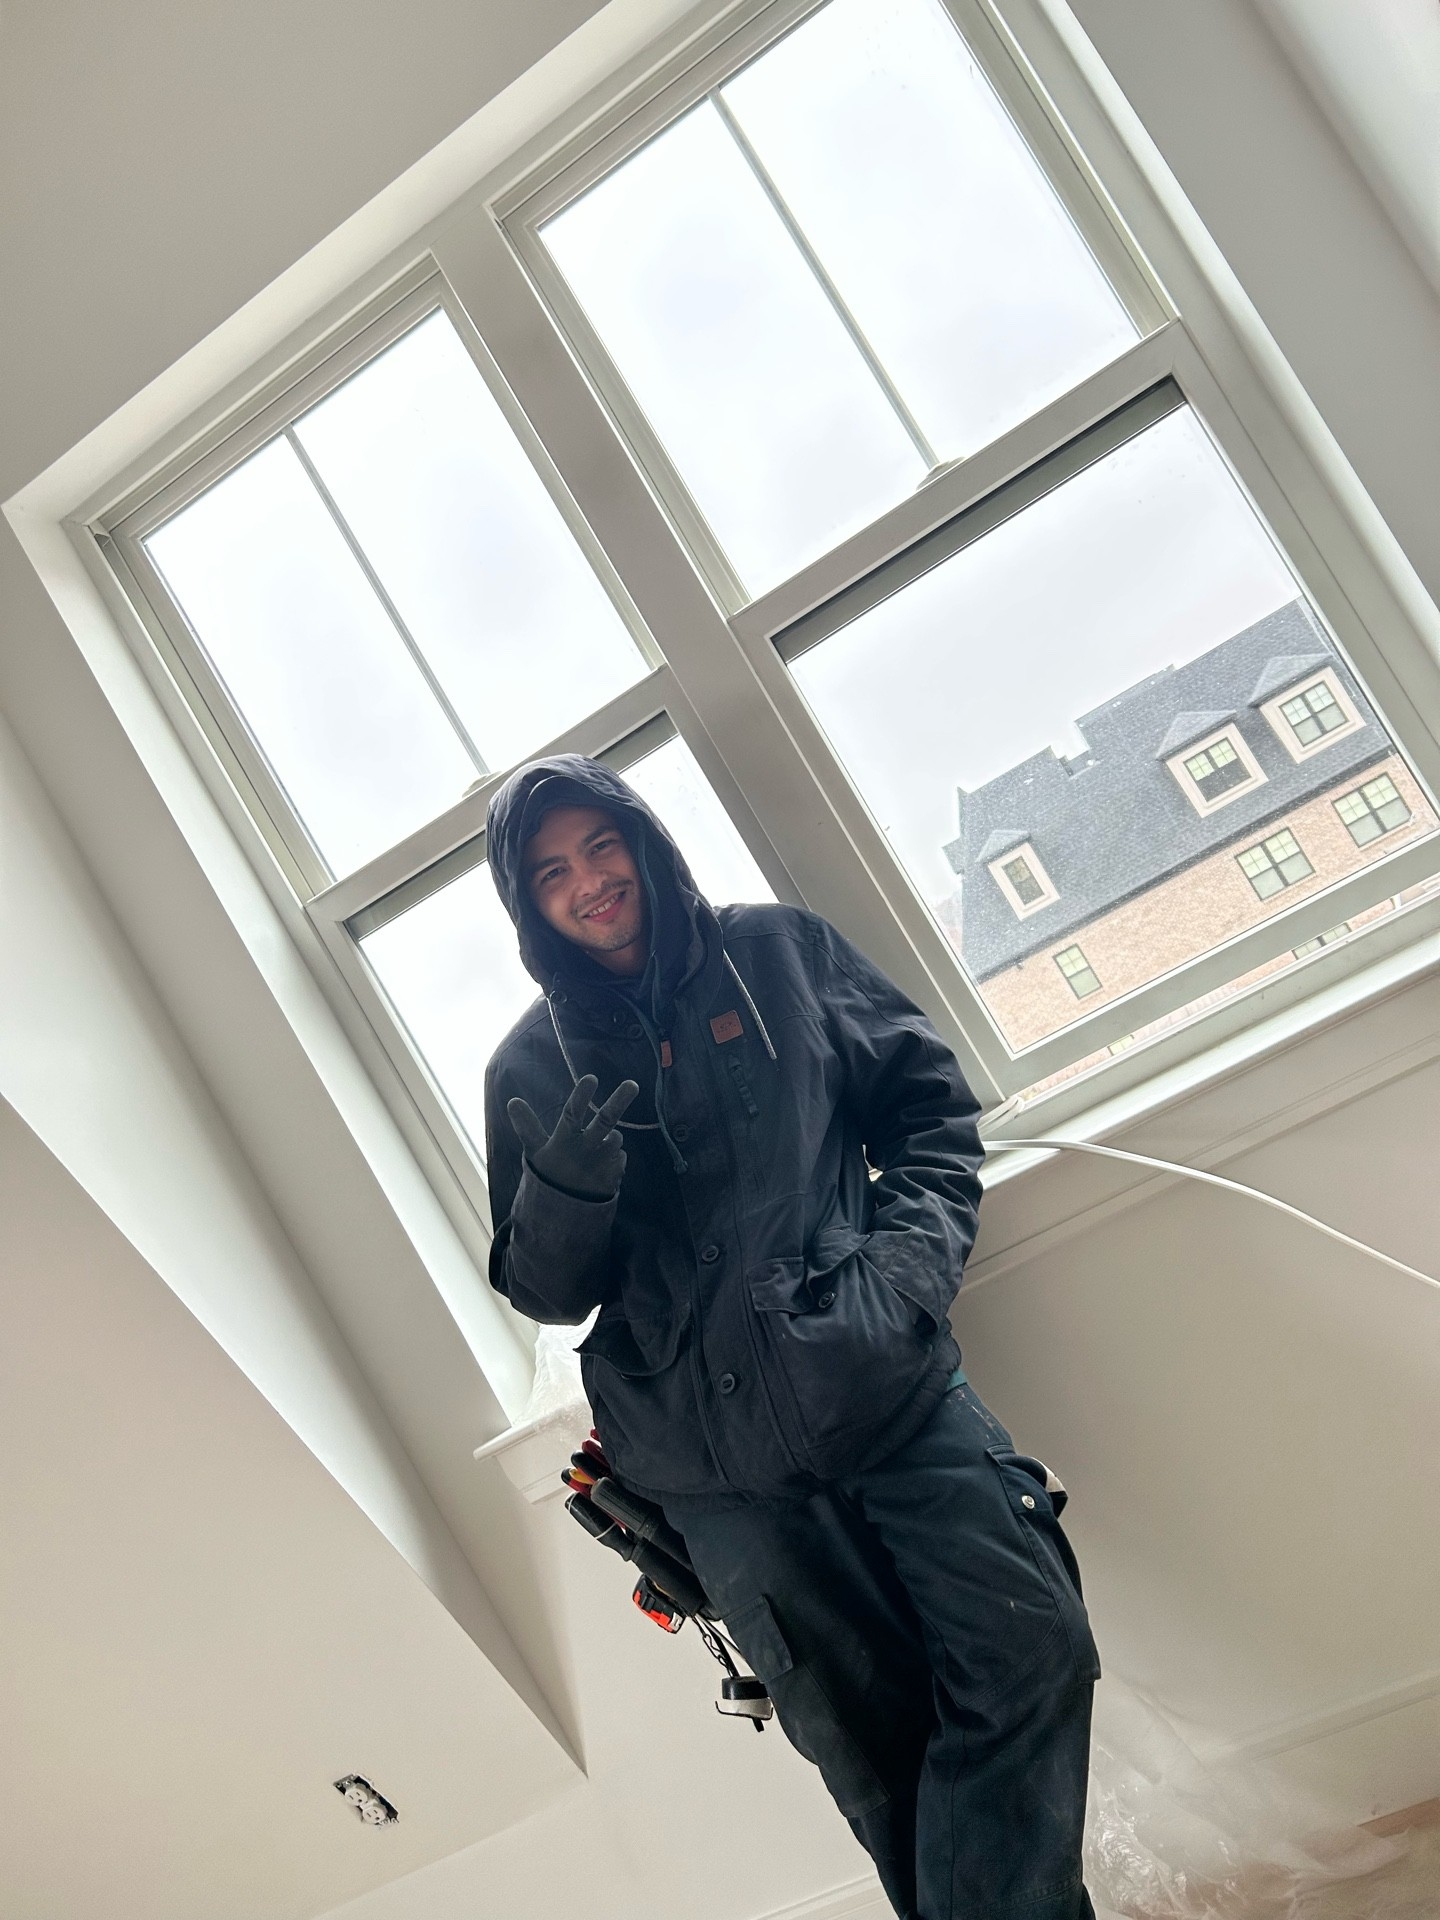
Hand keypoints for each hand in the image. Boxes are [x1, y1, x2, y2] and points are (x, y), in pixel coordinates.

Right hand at [508, 1075, 639, 1200]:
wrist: (563, 1215)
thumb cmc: (548, 1175)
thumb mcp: (535, 1152)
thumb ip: (527, 1127)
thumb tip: (513, 1101)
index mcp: (563, 1142)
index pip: (571, 1114)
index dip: (581, 1096)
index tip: (592, 1077)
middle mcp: (585, 1151)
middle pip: (604, 1121)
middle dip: (619, 1101)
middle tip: (633, 1084)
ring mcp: (601, 1163)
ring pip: (615, 1139)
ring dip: (610, 1139)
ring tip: (595, 1151)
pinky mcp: (614, 1176)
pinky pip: (621, 1157)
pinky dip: (614, 1157)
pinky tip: (600, 1166)